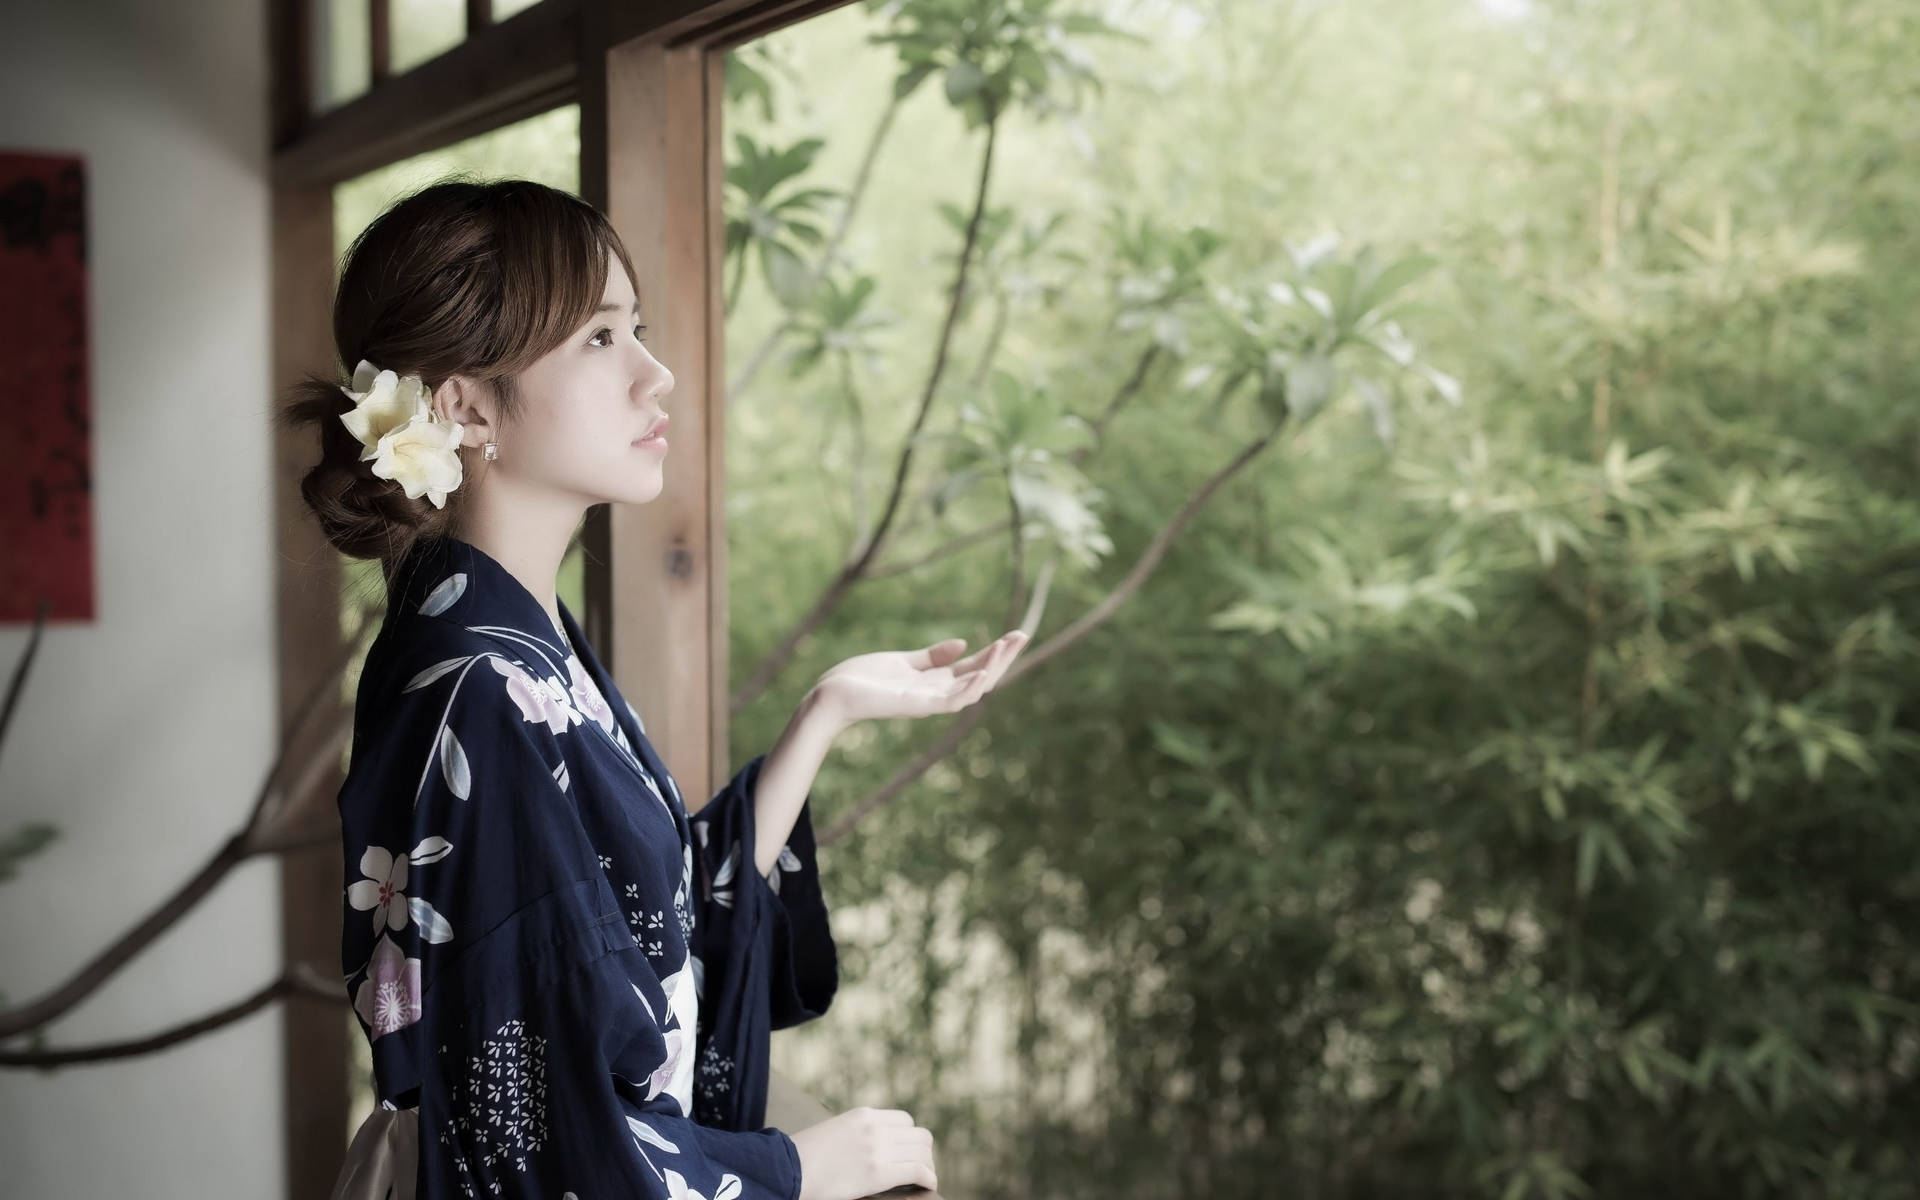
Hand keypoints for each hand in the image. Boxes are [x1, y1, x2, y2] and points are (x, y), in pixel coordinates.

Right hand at [790, 1106, 937, 1199]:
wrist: (787, 1169)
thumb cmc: (804, 1156)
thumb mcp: (834, 1131)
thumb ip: (857, 1134)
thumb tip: (870, 1148)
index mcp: (863, 1114)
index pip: (905, 1120)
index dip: (909, 1138)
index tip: (906, 1153)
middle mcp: (875, 1127)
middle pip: (919, 1134)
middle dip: (922, 1152)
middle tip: (918, 1168)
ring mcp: (878, 1148)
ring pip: (923, 1151)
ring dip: (927, 1165)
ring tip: (923, 1179)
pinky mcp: (879, 1172)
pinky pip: (919, 1170)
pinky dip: (929, 1178)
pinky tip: (928, 1186)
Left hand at [811, 630, 1029, 728]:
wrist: (831, 696)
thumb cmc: (861, 680)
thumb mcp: (902, 662)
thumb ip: (931, 656)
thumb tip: (963, 644)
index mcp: (933, 682)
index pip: (973, 668)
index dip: (995, 653)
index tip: (1015, 635)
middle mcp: (936, 694)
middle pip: (980, 678)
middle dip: (1003, 658)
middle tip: (1024, 635)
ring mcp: (928, 702)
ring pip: (972, 690)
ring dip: (991, 669)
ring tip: (1007, 646)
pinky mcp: (916, 706)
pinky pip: (951, 700)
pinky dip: (969, 688)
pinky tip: (982, 672)